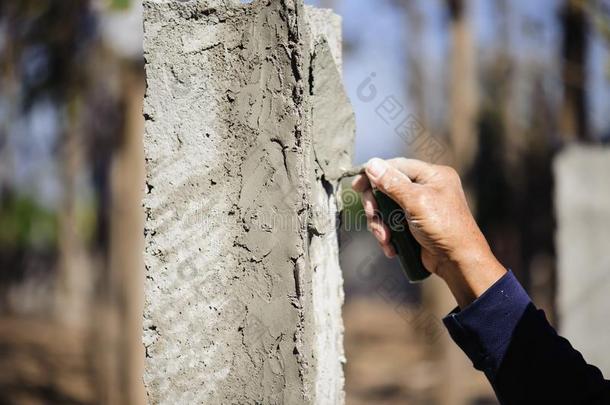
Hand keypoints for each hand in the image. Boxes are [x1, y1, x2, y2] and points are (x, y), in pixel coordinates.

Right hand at [352, 158, 505, 306]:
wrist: (458, 262)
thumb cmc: (444, 228)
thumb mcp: (416, 202)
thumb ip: (392, 183)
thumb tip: (372, 163)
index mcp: (432, 175)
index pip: (396, 166)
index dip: (374, 174)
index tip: (357, 185)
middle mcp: (426, 188)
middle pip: (388, 188)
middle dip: (377, 206)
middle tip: (373, 217)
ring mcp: (420, 207)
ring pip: (387, 208)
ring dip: (381, 224)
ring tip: (385, 239)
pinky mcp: (414, 225)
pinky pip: (392, 224)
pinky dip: (388, 235)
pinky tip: (391, 247)